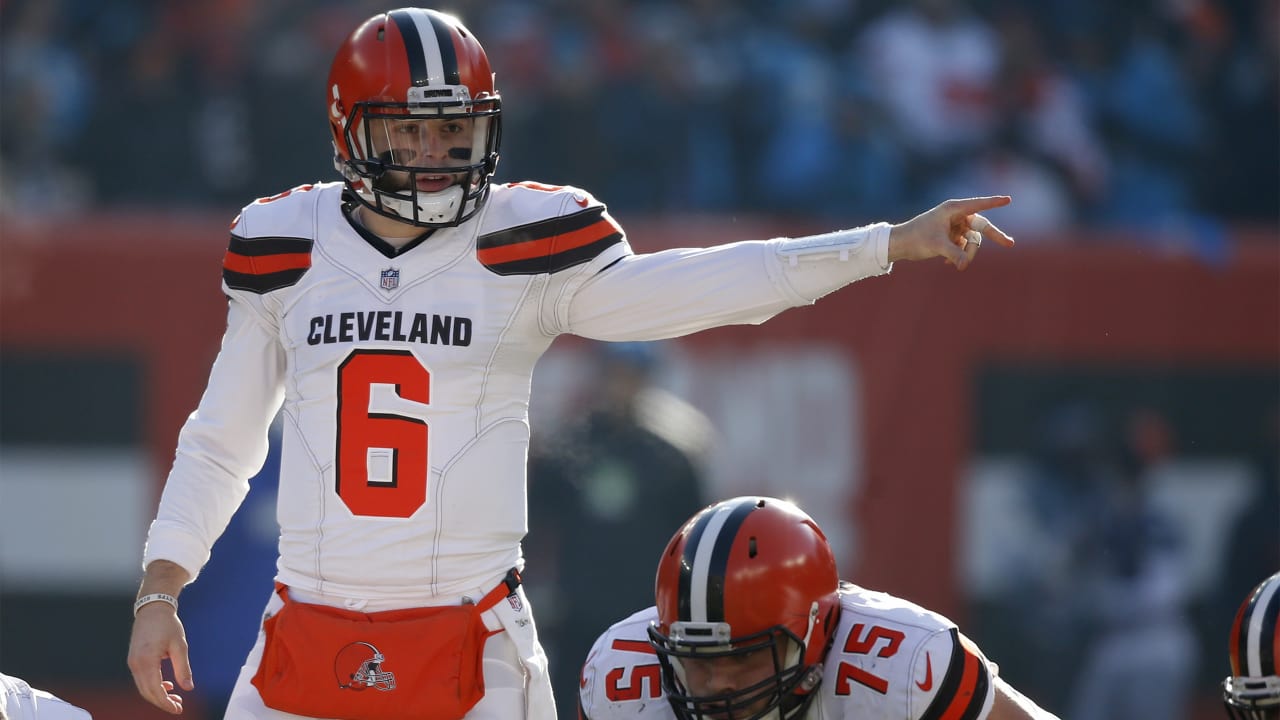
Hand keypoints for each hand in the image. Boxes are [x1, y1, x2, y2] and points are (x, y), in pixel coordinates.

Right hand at [127, 600, 193, 713]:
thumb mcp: (180, 646)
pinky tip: (167, 685)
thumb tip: (188, 687)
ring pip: (143, 687)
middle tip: (179, 705)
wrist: (152, 609)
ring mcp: (132, 662)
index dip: (166, 702)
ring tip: (175, 697)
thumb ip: (183, 668)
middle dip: (162, 702)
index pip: (155, 690)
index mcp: (146, 661)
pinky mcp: (134, 660)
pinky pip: (142, 679)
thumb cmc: (167, 625)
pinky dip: (153, 686)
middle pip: (147, 692)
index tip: (178, 708)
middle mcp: (135, 664)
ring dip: (158, 695)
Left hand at [887, 196, 1013, 270]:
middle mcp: (956, 216)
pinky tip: (948, 264)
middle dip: (995, 236)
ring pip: (972, 240)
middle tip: (1010, 244)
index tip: (1009, 199)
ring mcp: (955, 226)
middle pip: (981, 226)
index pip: (978, 205)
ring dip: (968, 253)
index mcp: (953, 209)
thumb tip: (964, 264)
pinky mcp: (951, 237)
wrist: (900, 245)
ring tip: (957, 266)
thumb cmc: (916, 238)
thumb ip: (954, 254)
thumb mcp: (937, 246)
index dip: (994, 202)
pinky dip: (960, 256)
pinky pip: (964, 247)